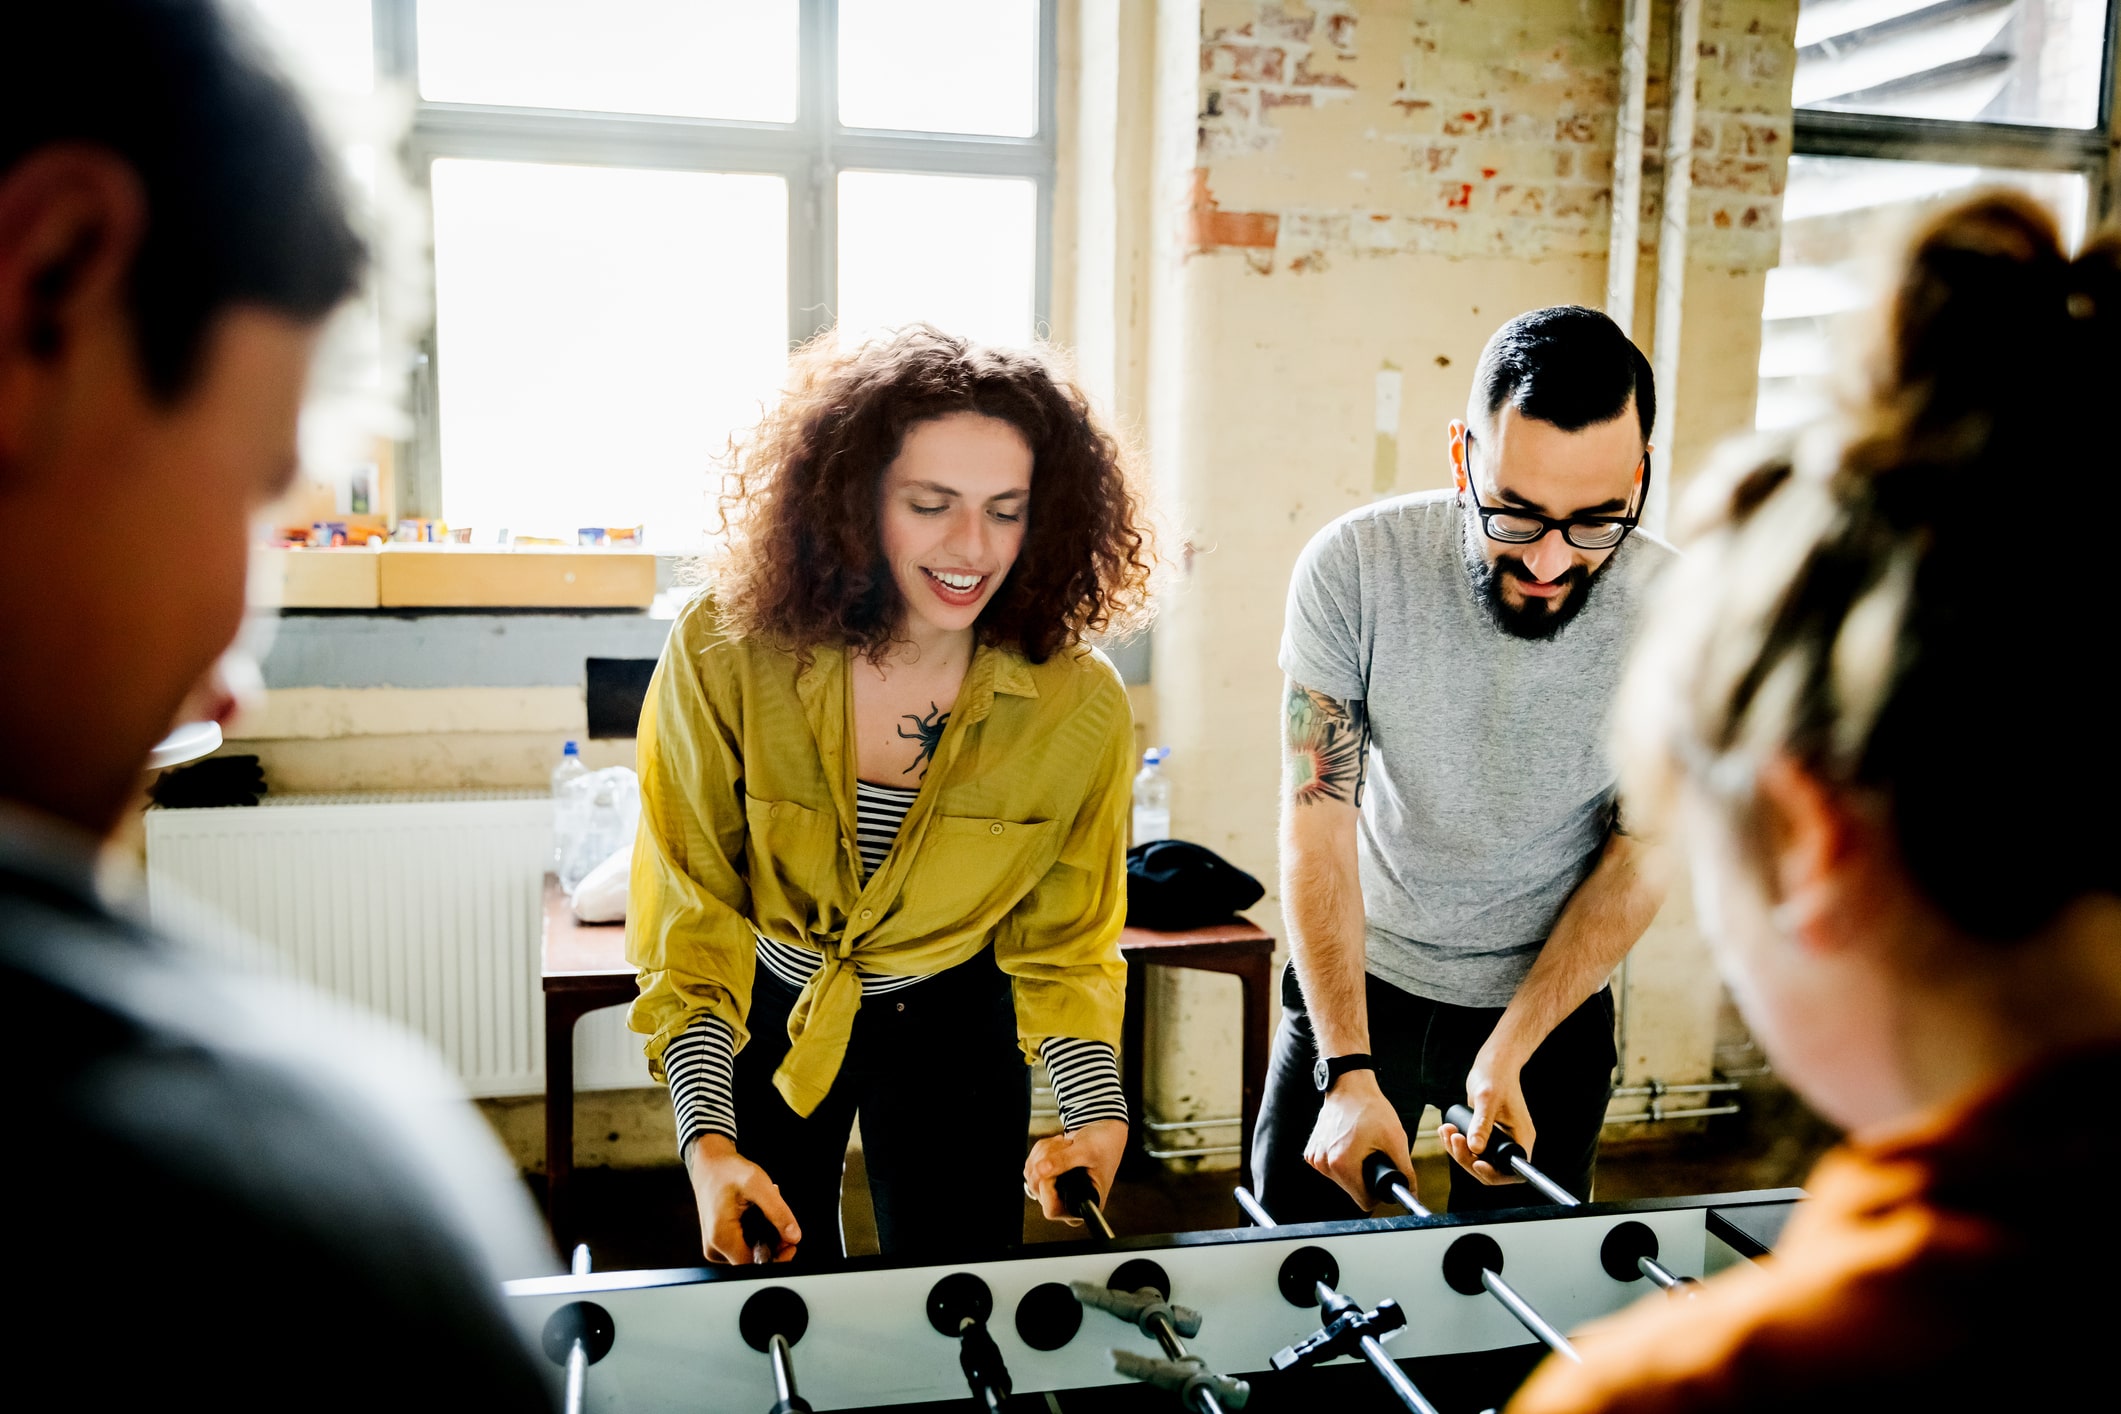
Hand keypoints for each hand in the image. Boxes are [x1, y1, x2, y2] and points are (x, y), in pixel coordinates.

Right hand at [683, 1134, 800, 1263]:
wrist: (710, 1163)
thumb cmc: (729, 1171)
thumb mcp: (759, 1185)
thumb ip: (778, 1212)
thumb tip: (793, 1236)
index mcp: (722, 1237)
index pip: (755, 1266)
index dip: (777, 1257)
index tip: (788, 1241)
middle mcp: (715, 1247)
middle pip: (754, 1260)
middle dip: (772, 1241)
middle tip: (778, 1216)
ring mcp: (715, 1246)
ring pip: (750, 1252)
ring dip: (764, 1233)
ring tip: (763, 1208)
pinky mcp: (718, 1241)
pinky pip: (743, 1245)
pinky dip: (754, 1231)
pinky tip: (754, 1212)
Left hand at [1024, 1119, 1127, 1223]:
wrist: (1103, 1134)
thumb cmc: (1104, 1146)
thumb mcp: (1087, 1151)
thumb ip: (1065, 1161)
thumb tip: (1041, 1170)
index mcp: (1083, 1206)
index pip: (1052, 1209)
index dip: (1047, 1186)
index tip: (1055, 1163)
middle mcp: (1067, 1203)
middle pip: (1037, 1189)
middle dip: (1046, 1161)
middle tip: (1066, 1145)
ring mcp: (1055, 1191)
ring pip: (1031, 1175)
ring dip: (1044, 1152)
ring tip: (1066, 1144)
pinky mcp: (1047, 1179)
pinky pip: (1031, 1166)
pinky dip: (1041, 1150)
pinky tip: (1059, 1145)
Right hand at [1303, 1070, 1413, 1209]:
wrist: (1349, 1086)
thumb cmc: (1370, 1109)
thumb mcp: (1395, 1140)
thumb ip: (1405, 1171)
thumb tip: (1411, 1192)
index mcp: (1342, 1164)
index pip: (1364, 1201)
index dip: (1379, 1193)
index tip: (1383, 1177)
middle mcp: (1324, 1164)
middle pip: (1353, 1191)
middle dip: (1366, 1180)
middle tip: (1373, 1156)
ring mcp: (1315, 1158)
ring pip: (1342, 1181)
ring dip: (1353, 1171)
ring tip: (1361, 1147)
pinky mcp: (1311, 1152)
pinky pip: (1331, 1168)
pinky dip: (1341, 1162)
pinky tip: (1348, 1144)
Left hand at [1439, 1048, 1531, 1185]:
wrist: (1493, 1063)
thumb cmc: (1496, 1076)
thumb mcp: (1487, 1100)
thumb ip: (1481, 1124)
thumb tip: (1475, 1148)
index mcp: (1520, 1138)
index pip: (1511, 1171)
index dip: (1493, 1174)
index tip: (1476, 1163)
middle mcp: (1510, 1141)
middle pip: (1490, 1167)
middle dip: (1468, 1158)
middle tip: (1454, 1140)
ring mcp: (1497, 1138)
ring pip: (1477, 1158)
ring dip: (1458, 1150)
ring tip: (1446, 1131)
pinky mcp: (1486, 1132)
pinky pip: (1470, 1147)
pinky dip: (1456, 1142)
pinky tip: (1446, 1130)